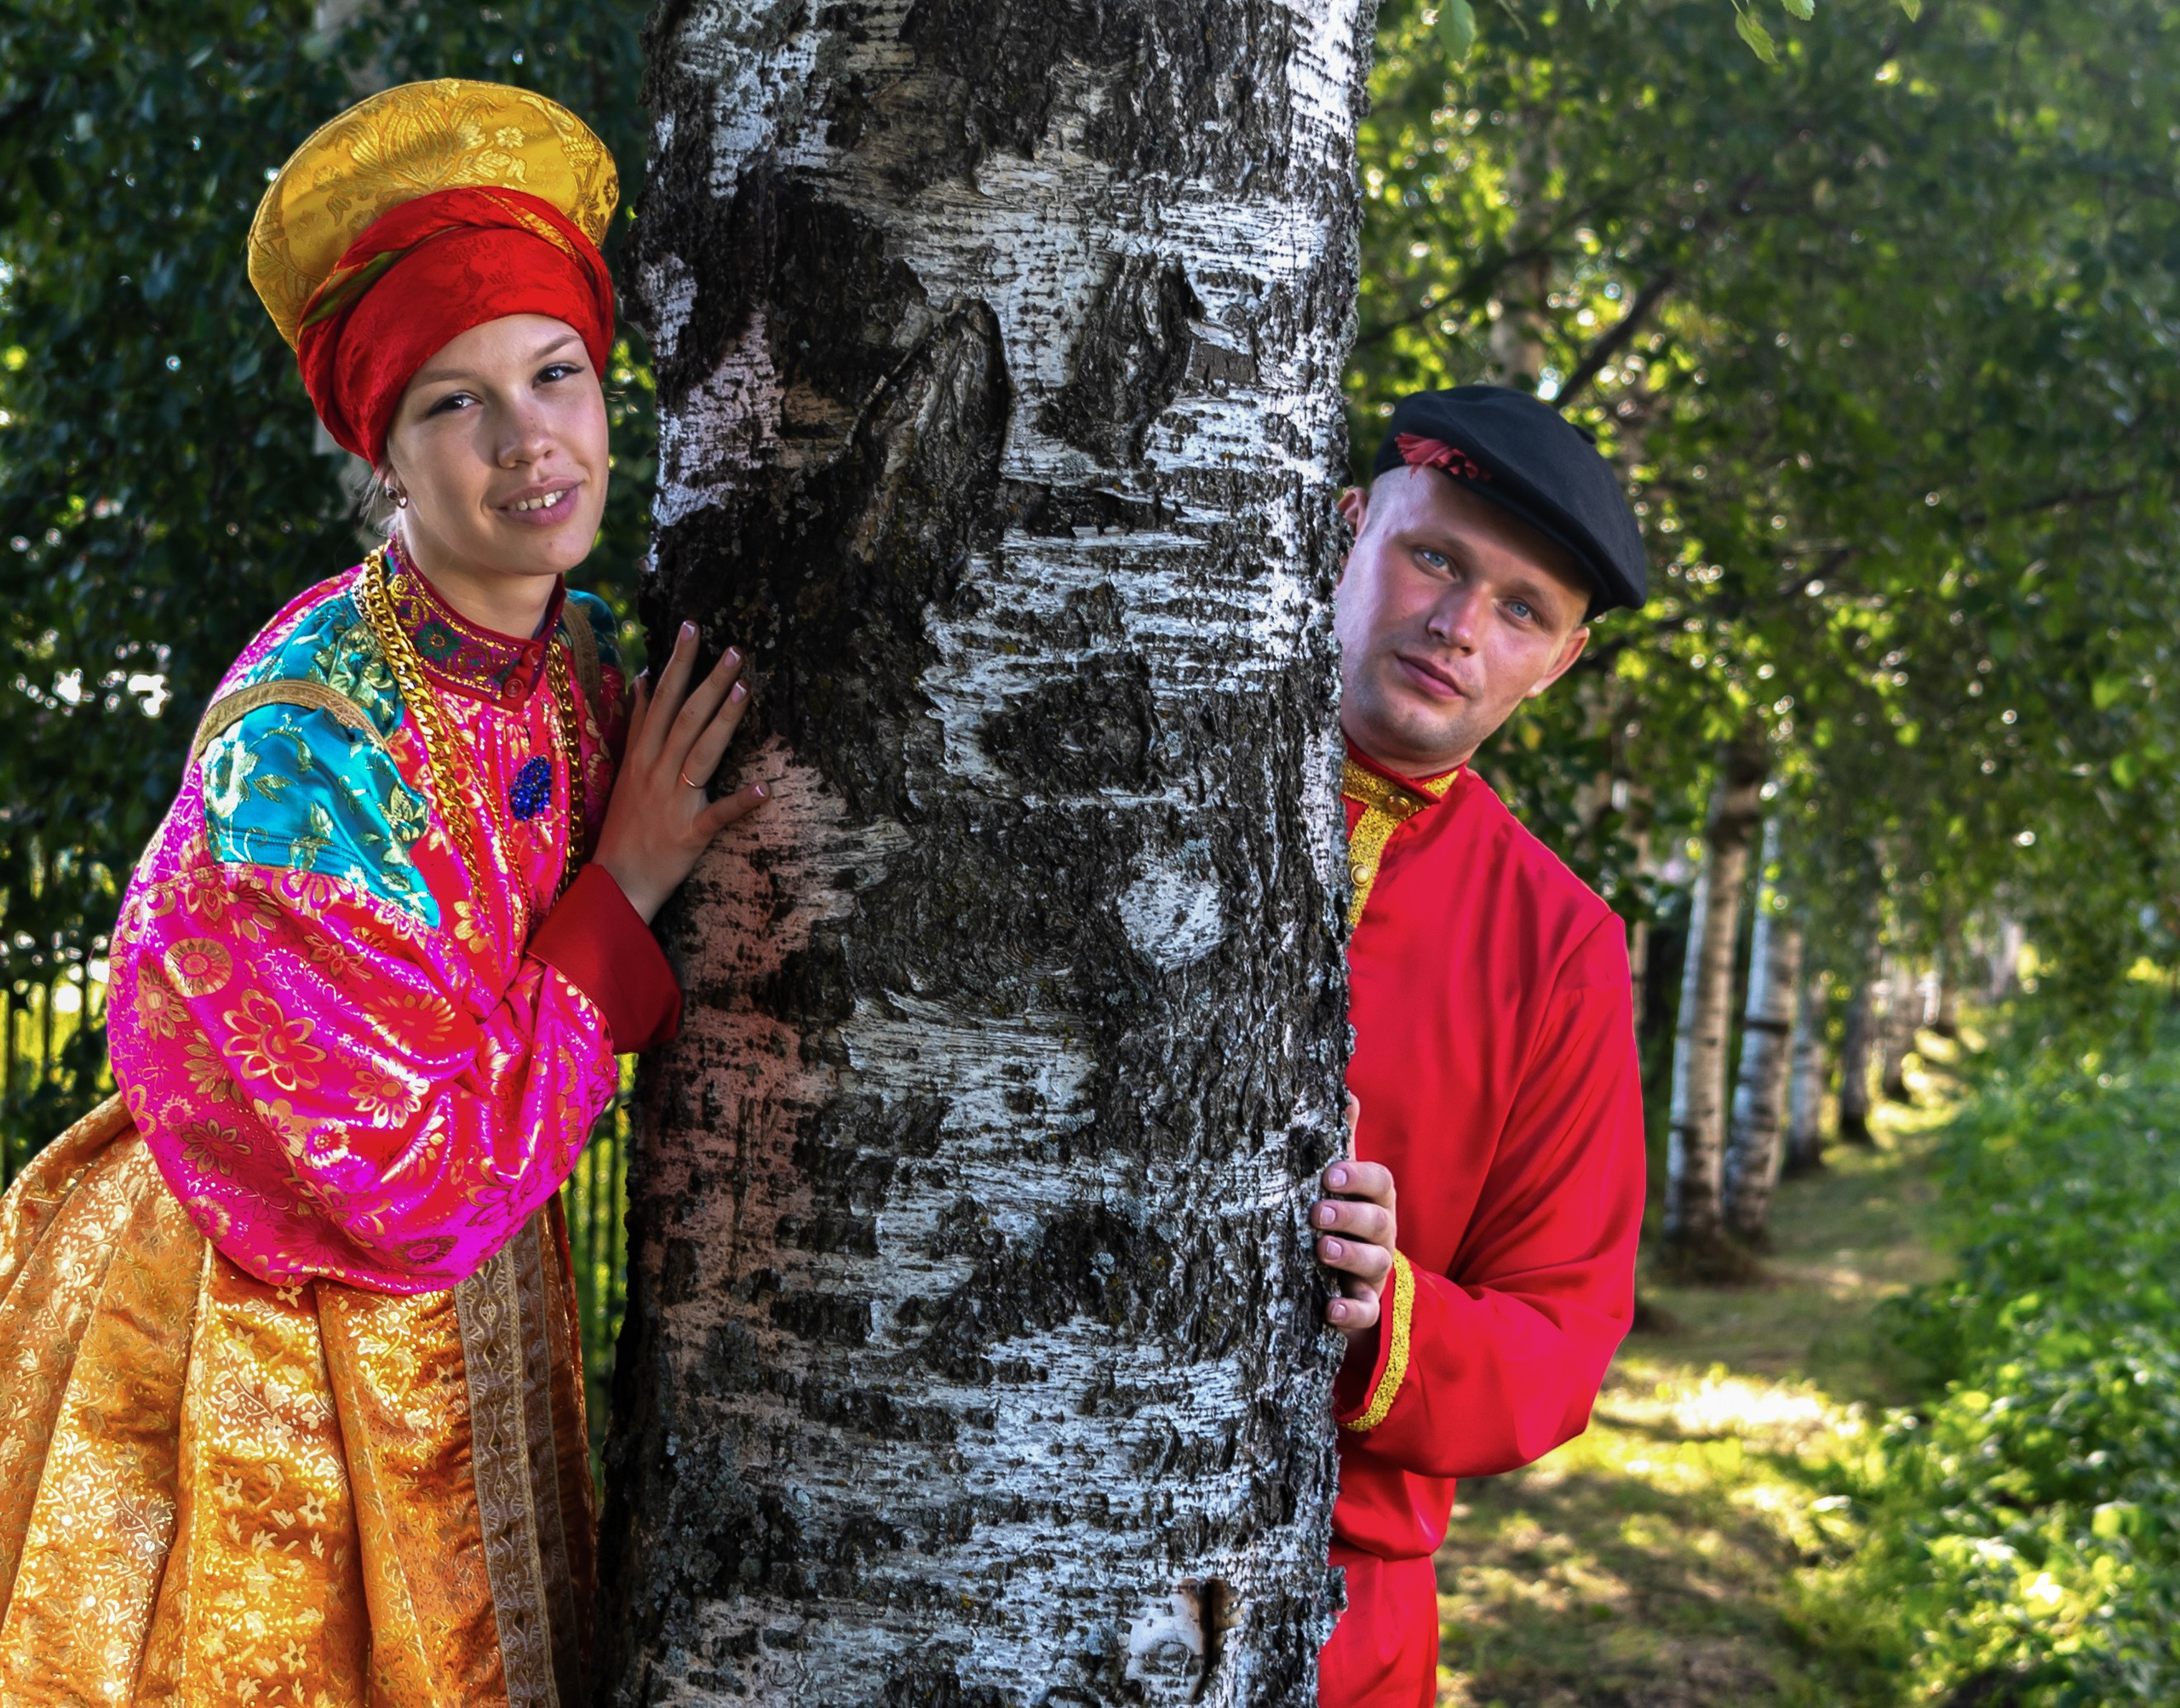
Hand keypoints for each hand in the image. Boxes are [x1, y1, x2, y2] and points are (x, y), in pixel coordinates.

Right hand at [592, 620, 769, 922]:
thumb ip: (639, 724)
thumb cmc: (627, 823)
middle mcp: (656, 770)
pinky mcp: (689, 833)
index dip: (679, 663)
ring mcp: (673, 801)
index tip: (693, 627)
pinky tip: (765, 789)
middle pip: (685, 718)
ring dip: (723, 721)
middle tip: (735, 649)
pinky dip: (739, 803)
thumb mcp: (626, 767)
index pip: (663, 699)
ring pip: (700, 753)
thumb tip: (646, 679)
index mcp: (642, 754)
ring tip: (745, 689)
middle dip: (709, 681)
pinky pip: (717, 816)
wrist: (617, 882)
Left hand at [1314, 1128, 1397, 1342]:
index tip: (1329, 1174)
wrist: (1346, 1279)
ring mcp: (1376, 1271)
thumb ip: (1342, 1141)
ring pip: (1375, 1262)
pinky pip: (1366, 1311)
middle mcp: (1381, 1234)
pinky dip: (1351, 1311)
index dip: (1358, 1177)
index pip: (1379, 1182)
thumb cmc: (1341, 1218)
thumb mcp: (1342, 1182)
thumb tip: (1345, 1092)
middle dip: (1350, 1215)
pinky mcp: (1366, 1305)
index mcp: (1376, 1200)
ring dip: (1350, 1255)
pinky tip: (1330, 1309)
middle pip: (1378, 1221)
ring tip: (1322, 1249)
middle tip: (1318, 1212)